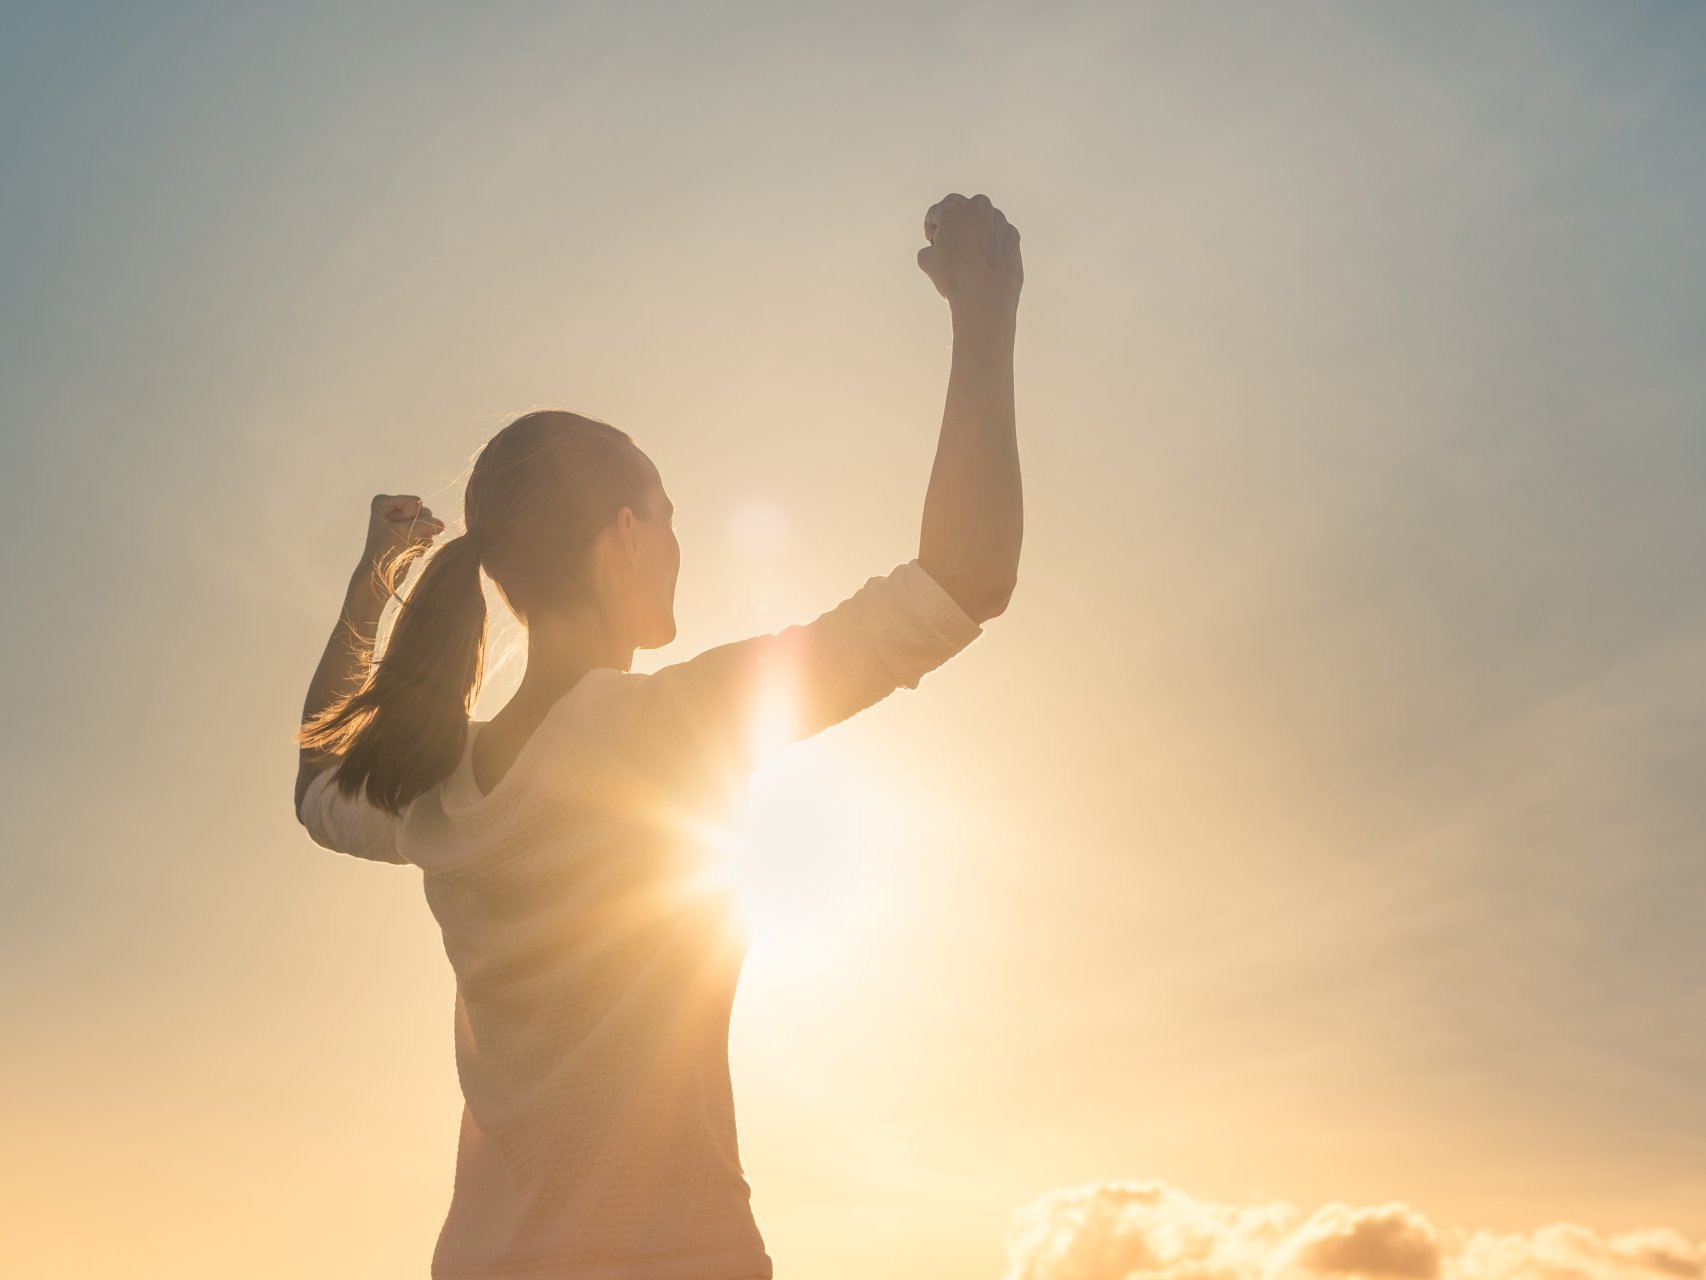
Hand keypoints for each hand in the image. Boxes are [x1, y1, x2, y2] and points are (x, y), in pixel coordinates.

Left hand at [359, 493, 444, 586]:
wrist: (380, 577)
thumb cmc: (385, 552)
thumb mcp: (405, 532)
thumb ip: (426, 524)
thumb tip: (442, 525)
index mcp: (383, 503)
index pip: (414, 502)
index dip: (410, 518)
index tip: (395, 531)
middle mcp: (391, 510)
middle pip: (421, 510)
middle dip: (418, 527)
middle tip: (405, 539)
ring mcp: (402, 523)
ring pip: (427, 522)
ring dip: (422, 536)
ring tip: (409, 546)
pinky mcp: (409, 535)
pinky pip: (427, 532)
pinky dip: (422, 543)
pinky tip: (413, 552)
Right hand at [916, 193, 1022, 316]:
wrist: (986, 298)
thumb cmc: (954, 277)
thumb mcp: (926, 260)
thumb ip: (930, 246)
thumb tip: (937, 248)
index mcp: (954, 207)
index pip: (935, 214)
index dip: (931, 232)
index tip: (935, 247)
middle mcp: (979, 206)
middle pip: (960, 214)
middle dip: (954, 228)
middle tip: (951, 252)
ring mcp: (1000, 220)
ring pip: (981, 224)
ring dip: (974, 236)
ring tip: (970, 262)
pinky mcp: (1014, 235)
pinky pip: (997, 237)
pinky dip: (991, 246)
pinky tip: (985, 265)